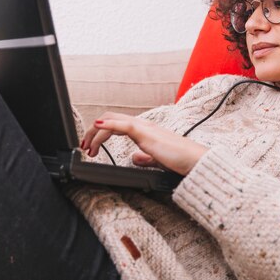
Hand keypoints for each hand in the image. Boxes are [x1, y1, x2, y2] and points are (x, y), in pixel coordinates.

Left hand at [81, 112, 207, 175]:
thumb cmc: (181, 160)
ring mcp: (144, 127)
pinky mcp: (145, 133)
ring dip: (95, 132)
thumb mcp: (157, 160)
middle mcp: (143, 125)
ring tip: (87, 147)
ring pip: (112, 120)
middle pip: (110, 118)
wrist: (195, 161)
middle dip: (93, 132)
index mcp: (144, 131)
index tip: (91, 148)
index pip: (116, 125)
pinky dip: (108, 125)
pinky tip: (98, 127)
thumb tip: (134, 158)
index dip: (100, 133)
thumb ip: (145, 158)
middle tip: (84, 147)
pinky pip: (123, 124)